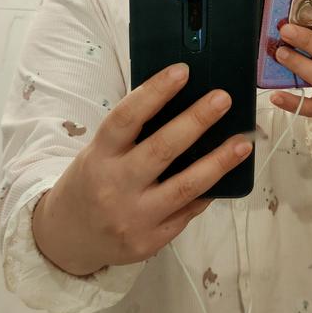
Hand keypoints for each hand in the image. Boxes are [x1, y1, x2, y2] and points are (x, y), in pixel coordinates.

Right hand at [32, 63, 252, 275]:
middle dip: (196, 121)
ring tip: (243, 143)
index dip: (155, 92)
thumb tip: (182, 104)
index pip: (127, 117)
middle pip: (162, 149)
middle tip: (222, 99)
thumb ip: (133, 134)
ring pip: (185, 186)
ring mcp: (133, 217)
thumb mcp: (99, 153)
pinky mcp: (149, 241)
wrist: (68, 237)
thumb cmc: (92, 182)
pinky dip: (208, 192)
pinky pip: (187, 213)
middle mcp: (114, 186)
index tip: (182, 71)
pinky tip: (225, 176)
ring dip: (218, 162)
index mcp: (99, 156)